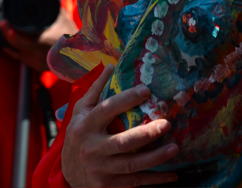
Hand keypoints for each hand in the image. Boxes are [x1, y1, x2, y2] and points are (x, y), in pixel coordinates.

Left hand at [1, 7, 78, 71]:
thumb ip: (54, 7)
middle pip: (16, 44)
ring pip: (17, 51)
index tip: (5, 21)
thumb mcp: (64, 19)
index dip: (10, 32)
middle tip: (4, 22)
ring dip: (10, 41)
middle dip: (7, 32)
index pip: (20, 39)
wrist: (81, 56)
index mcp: (43, 43)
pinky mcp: (37, 66)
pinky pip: (21, 59)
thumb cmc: (73, 37)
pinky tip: (6, 48)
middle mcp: (38, 54)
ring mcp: (37, 62)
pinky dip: (13, 52)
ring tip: (6, 30)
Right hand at [62, 65, 178, 186]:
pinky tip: (172, 174)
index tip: (146, 91)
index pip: (106, 110)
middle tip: (167, 124)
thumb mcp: (80, 112)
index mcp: (85, 126)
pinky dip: (154, 179)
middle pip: (121, 142)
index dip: (126, 99)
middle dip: (145, 134)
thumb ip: (96, 90)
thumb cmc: (78, 136)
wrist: (66, 175)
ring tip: (175, 148)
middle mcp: (92, 148)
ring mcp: (100, 170)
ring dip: (155, 158)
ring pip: (131, 165)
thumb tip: (111, 65)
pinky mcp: (107, 186)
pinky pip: (134, 182)